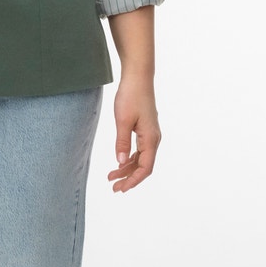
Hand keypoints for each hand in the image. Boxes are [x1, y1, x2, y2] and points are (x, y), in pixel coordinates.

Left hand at [107, 74, 160, 192]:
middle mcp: (154, 138)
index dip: (134, 180)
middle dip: (129, 178)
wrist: (138, 77)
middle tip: (114, 187)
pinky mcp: (145, 129)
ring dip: (127, 169)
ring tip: (111, 177)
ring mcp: (150, 134)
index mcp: (150, 139)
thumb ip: (122, 143)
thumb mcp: (123, 121)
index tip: (121, 189)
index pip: (145, 168)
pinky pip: (139, 149)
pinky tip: (119, 163)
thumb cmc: (131, 96)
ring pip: (141, 158)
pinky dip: (129, 158)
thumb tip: (120, 162)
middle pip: (144, 166)